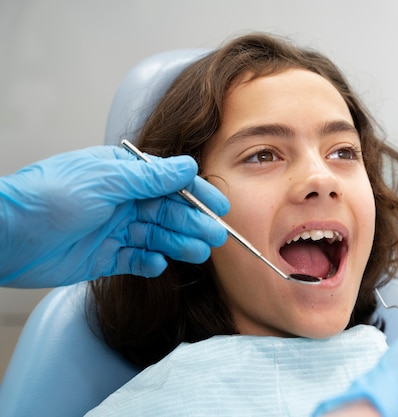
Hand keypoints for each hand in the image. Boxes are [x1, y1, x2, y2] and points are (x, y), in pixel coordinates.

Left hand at [0, 146, 228, 286]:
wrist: (6, 235)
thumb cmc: (49, 196)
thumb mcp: (105, 179)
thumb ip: (149, 177)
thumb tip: (186, 166)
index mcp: (123, 176)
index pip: (169, 183)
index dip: (197, 194)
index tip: (220, 206)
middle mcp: (121, 201)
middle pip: (167, 212)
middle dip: (193, 223)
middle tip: (215, 236)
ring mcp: (113, 230)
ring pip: (156, 237)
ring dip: (178, 244)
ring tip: (198, 252)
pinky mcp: (104, 257)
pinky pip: (135, 260)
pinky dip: (149, 263)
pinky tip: (159, 263)